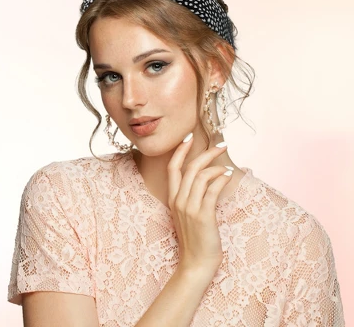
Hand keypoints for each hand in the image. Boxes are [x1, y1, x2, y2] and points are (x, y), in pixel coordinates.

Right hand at [167, 134, 232, 273]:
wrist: (196, 263)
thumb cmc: (195, 238)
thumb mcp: (187, 214)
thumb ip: (192, 196)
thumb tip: (207, 177)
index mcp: (173, 199)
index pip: (172, 168)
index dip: (180, 151)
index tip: (189, 137)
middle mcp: (179, 201)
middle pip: (190, 168)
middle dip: (207, 153)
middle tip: (221, 145)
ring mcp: (189, 208)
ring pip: (201, 176)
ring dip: (217, 166)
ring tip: (227, 166)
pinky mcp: (203, 215)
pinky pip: (212, 190)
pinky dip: (221, 179)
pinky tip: (228, 176)